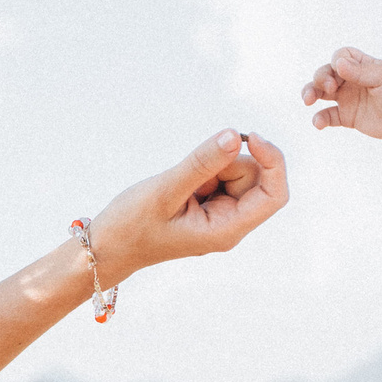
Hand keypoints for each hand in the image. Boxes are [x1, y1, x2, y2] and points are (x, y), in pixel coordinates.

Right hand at [91, 130, 288, 280]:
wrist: (108, 246)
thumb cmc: (132, 226)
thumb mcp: (165, 190)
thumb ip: (202, 163)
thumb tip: (234, 135)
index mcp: (227, 230)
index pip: (274, 195)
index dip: (272, 161)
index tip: (249, 137)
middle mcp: (231, 225)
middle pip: (255, 179)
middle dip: (226, 164)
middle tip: (190, 176)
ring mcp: (222, 216)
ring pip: (237, 174)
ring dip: (212, 168)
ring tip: (181, 186)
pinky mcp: (211, 207)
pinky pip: (221, 177)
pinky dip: (204, 173)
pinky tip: (181, 188)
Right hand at [302, 47, 381, 142]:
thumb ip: (360, 72)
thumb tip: (337, 63)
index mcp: (363, 66)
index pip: (341, 56)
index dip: (336, 61)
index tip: (340, 70)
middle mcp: (353, 81)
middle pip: (326, 73)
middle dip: (320, 78)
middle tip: (328, 88)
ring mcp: (349, 99)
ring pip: (321, 93)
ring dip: (311, 94)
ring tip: (308, 101)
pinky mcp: (348, 117)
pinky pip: (328, 116)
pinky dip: (320, 119)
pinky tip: (318, 123)